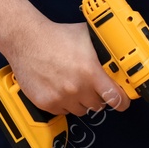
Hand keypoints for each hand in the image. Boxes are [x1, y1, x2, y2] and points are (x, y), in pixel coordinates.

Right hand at [2, 19, 127, 116]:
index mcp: (90, 72)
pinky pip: (63, 111)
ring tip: (73, 84)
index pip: (115, 98)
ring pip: (80, 110)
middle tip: (92, 85)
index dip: (122, 101)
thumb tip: (120, 51)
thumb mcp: (86, 36)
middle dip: (98, 96)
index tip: (122, 101)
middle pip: (98, 105)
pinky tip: (59, 87)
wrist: (26, 40)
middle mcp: (76, 88)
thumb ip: (104, 48)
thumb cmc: (56, 36)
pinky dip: (64, 103)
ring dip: (80, 101)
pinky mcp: (46, 103)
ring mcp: (60, 97)